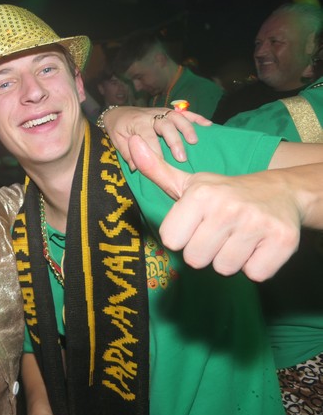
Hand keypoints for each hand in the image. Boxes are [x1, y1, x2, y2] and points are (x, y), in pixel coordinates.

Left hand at [104, 107, 211, 169]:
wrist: (118, 113)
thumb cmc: (119, 130)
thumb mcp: (118, 142)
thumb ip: (128, 154)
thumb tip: (136, 168)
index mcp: (137, 123)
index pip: (147, 137)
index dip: (155, 151)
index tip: (162, 165)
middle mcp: (150, 116)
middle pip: (165, 126)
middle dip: (174, 141)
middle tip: (181, 158)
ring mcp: (161, 112)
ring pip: (176, 117)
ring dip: (187, 128)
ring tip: (194, 142)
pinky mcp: (168, 112)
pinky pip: (184, 112)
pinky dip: (197, 117)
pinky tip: (208, 125)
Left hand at [129, 135, 300, 281]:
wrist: (282, 192)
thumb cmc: (224, 193)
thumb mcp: (189, 182)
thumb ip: (156, 170)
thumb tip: (131, 140)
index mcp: (200, 195)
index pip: (171, 240)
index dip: (183, 237)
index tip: (196, 225)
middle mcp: (228, 207)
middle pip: (195, 259)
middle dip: (205, 251)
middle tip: (219, 234)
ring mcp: (257, 224)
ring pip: (224, 269)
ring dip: (231, 259)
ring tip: (238, 238)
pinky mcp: (283, 241)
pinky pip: (255, 274)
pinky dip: (255, 266)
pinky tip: (257, 246)